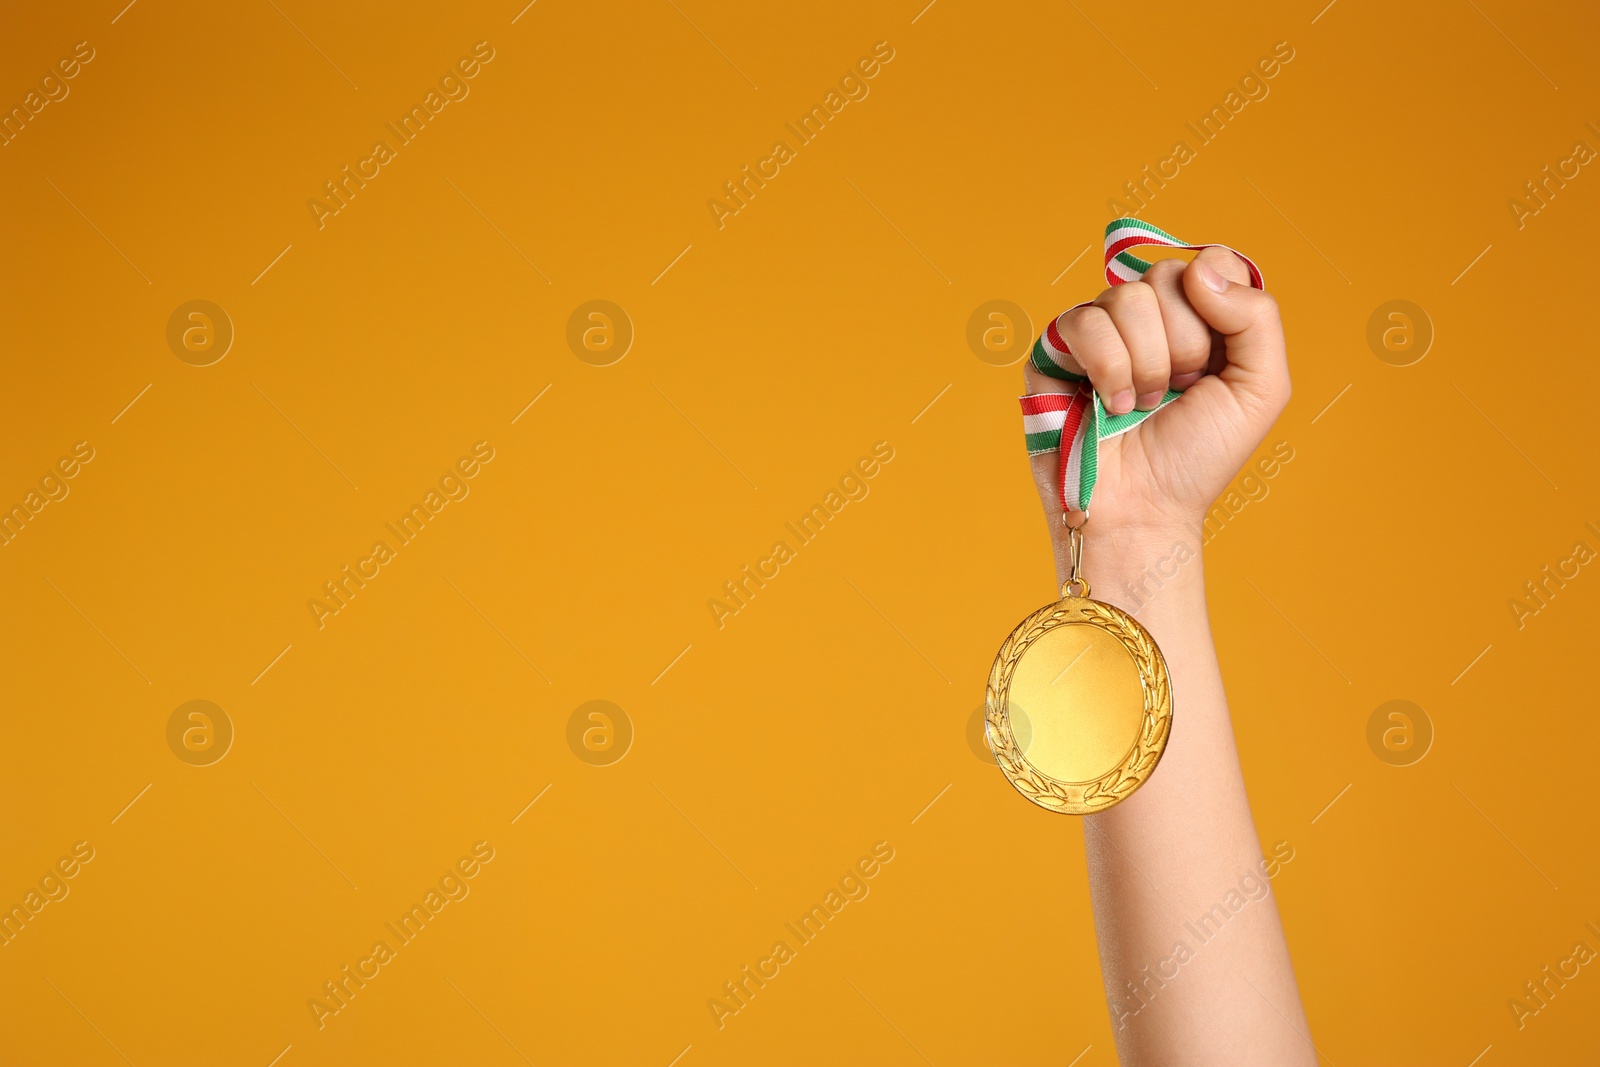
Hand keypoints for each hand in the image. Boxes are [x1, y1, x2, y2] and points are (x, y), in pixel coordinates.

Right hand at [1026, 246, 1289, 552]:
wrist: (1143, 509)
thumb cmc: (1197, 458)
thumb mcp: (1260, 390)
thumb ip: (1257, 317)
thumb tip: (1200, 269)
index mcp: (1198, 318)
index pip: (1210, 262)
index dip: (1217, 304)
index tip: (1215, 361)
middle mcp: (1147, 317)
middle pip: (1167, 277)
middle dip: (1183, 347)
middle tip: (1177, 392)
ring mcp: (1099, 331)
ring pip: (1125, 298)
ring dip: (1145, 365)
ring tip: (1141, 404)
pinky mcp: (1056, 349)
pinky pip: (1082, 322)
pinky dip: (1107, 369)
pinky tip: (1111, 404)